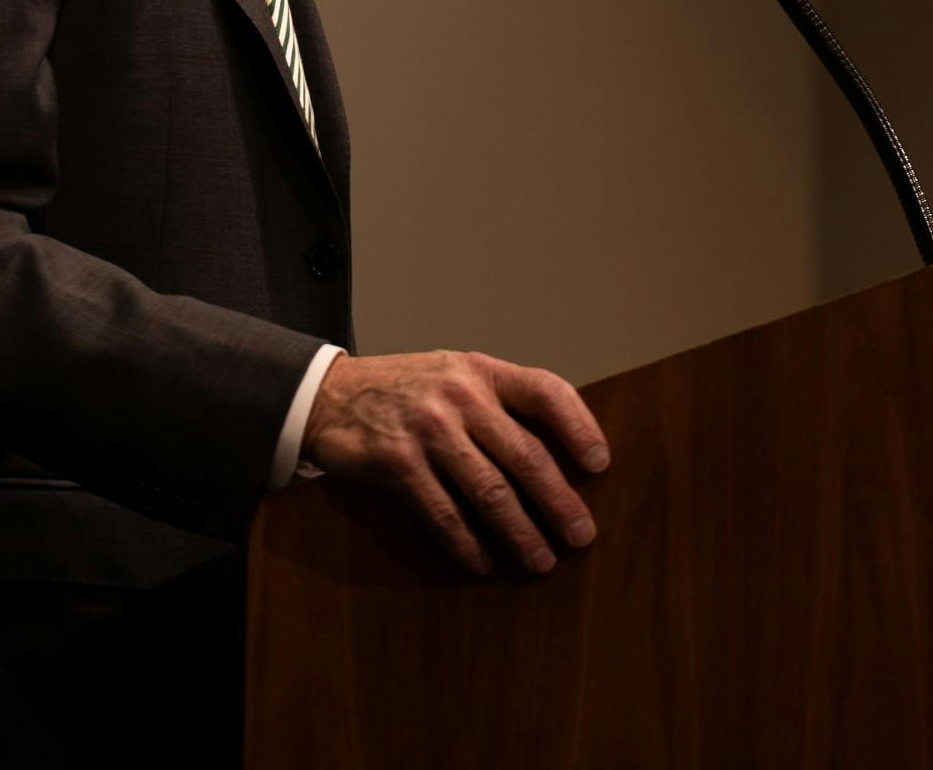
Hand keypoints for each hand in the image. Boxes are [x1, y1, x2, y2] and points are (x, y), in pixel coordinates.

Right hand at [300, 349, 608, 575]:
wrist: (332, 394)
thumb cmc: (406, 389)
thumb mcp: (453, 375)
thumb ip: (496, 402)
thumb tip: (554, 453)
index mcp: (480, 370)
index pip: (545, 390)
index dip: (579, 426)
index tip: (600, 464)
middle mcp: (459, 395)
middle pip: (525, 453)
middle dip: (559, 500)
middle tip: (582, 536)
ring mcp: (428, 428)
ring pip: (490, 490)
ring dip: (521, 532)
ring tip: (541, 560)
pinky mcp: (398, 462)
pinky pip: (442, 512)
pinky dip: (466, 543)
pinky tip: (481, 562)